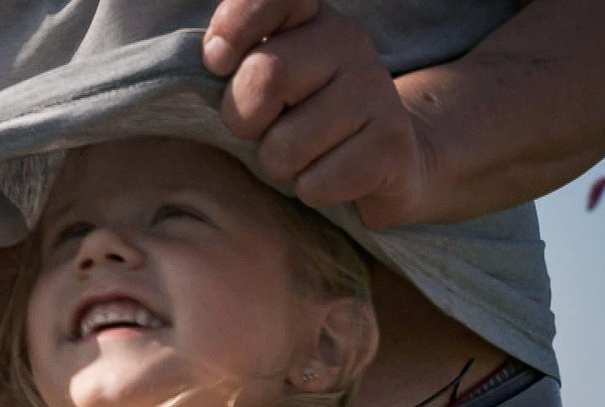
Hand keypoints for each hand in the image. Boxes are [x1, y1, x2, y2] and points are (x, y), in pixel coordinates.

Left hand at [204, 0, 436, 227]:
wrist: (383, 158)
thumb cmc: (303, 117)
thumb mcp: (267, 78)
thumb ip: (238, 60)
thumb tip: (214, 56)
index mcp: (311, 18)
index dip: (234, 27)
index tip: (218, 63)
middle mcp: (348, 42)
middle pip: (266, 76)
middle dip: (244, 120)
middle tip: (257, 131)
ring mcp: (375, 91)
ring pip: (287, 144)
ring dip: (278, 165)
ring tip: (299, 156)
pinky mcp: (390, 144)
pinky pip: (316, 183)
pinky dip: (309, 191)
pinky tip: (328, 176)